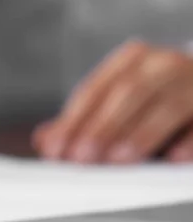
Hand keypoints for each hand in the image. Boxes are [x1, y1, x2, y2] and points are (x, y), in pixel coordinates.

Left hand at [33, 39, 192, 163]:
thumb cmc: (150, 96)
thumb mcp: (114, 100)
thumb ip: (80, 120)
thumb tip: (43, 140)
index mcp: (130, 60)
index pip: (94, 90)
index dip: (73, 121)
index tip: (56, 149)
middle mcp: (162, 64)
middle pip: (127, 93)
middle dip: (102, 127)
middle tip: (82, 158)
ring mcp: (192, 81)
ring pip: (166, 105)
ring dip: (140, 134)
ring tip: (118, 160)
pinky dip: (189, 140)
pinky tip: (173, 158)